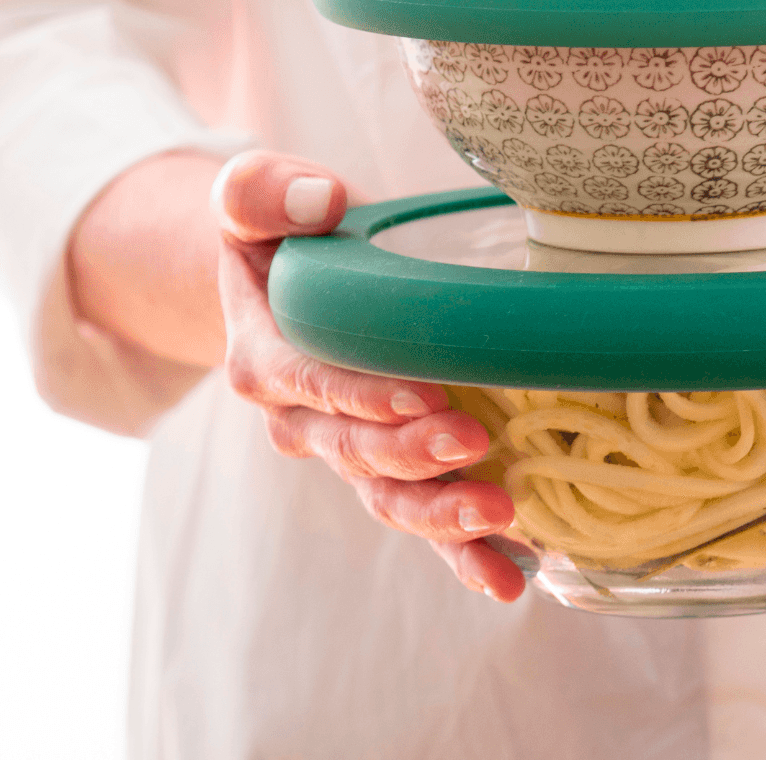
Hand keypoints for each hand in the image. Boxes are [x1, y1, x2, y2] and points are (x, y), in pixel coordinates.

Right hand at [213, 150, 524, 601]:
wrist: (286, 282)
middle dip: (416, 456)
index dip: (364, 394)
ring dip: (442, 517)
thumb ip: (264, 192)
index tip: (424, 394)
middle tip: (476, 444)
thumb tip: (318, 201)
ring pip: (390, 496)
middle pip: (357, 451)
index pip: (312, 382)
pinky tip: (513, 573)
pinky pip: (422, 516)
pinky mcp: (392, 466)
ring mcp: (350, 450)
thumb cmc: (279, 233)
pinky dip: (462, 552)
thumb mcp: (252, 197)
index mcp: (266, 357)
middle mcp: (303, 419)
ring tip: (501, 521)